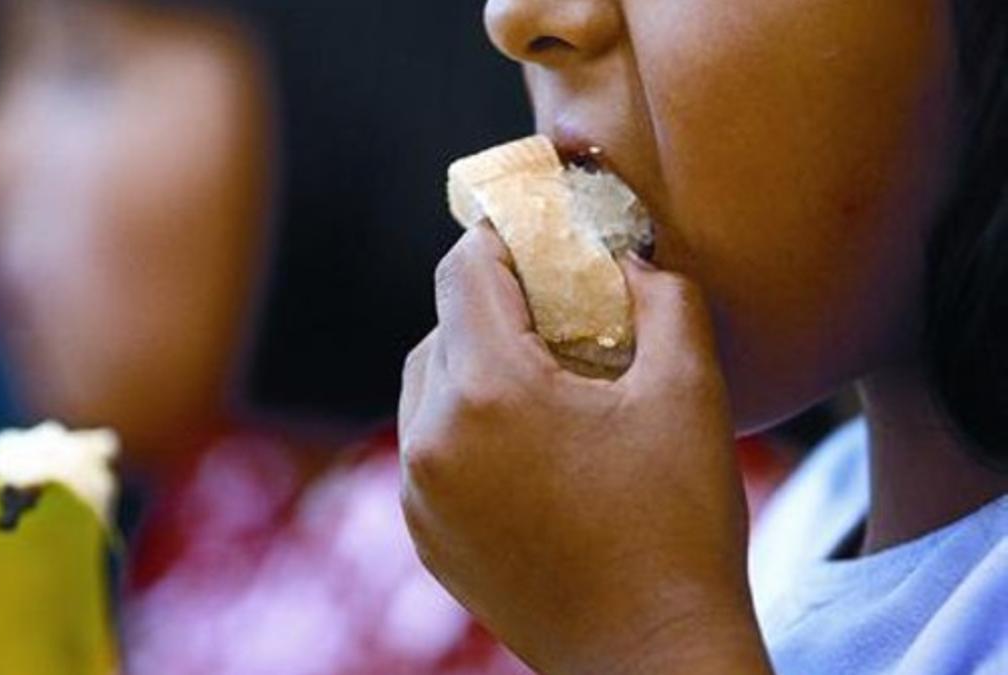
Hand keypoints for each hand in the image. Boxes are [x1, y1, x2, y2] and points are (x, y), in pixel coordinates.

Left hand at [398, 225, 771, 673]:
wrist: (652, 656)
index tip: (541, 232)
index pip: (465, 271)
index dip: (504, 237)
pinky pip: (429, 446)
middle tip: (559, 309)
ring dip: (475, 363)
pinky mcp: (425, 533)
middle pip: (442, 326)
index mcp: (487, 392)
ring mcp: (419, 493)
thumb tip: (626, 254)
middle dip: (496, 304)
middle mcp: (432, 438)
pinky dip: (464, 423)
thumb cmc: (680, 526)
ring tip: (544, 377)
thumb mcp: (690, 391)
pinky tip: (526, 439)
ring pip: (428, 386)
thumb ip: (661, 295)